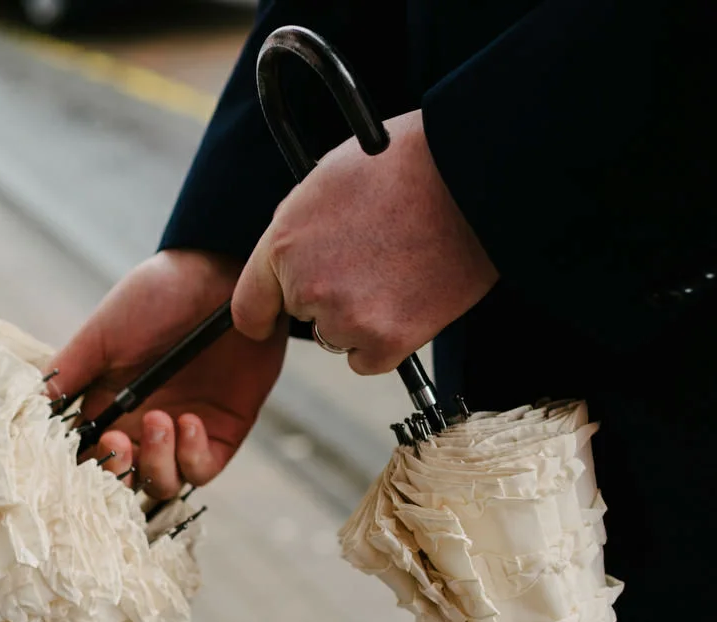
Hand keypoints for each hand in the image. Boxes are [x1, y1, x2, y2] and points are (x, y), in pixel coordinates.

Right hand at [47, 249, 287, 497]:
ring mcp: (181, 434)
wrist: (221, 276)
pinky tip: (188, 421)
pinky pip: (201, 470)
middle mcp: (141, 427)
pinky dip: (191, 455)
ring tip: (158, 420)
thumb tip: (29, 409)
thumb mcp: (102, 332)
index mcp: (107, 406)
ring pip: (161, 483)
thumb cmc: (157, 296)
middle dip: (116, 474)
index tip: (73, 456)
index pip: (85, 454)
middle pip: (122, 480)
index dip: (78, 465)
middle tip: (116, 443)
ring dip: (155, 463)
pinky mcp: (220, 434)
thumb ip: (67, 372)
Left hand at [231, 109, 497, 374]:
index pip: (248, 307)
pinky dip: (388, 340)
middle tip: (370, 259)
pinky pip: (369, 359)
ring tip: (398, 268)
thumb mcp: (324, 184)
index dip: (263, 314)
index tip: (270, 319)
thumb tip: (288, 267)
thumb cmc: (402, 167)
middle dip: (328, 296)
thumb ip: (297, 234)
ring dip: (361, 317)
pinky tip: (411, 298)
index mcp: (283, 245)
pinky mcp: (387, 340)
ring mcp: (347, 317)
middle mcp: (307, 287)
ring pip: (339, 336)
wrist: (469, 175)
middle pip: (304, 316)